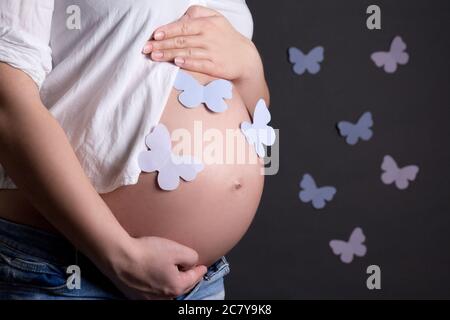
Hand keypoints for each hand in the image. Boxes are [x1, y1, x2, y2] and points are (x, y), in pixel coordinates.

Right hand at [104, 236, 206, 299]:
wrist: (119, 258)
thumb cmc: (148, 252)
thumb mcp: (177, 250)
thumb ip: (191, 257)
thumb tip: (192, 263)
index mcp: (177, 286)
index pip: (194, 278)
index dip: (199, 270)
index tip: (203, 267)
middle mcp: (164, 298)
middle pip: (181, 286)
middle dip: (187, 279)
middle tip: (190, 270)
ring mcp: (149, 299)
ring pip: (167, 291)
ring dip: (172, 283)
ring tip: (172, 273)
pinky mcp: (136, 296)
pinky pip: (153, 292)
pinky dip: (157, 285)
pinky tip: (155, 276)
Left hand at [142, 5, 260, 80]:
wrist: (245, 57)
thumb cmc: (225, 36)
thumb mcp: (215, 18)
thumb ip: (197, 14)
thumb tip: (178, 18)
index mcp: (207, 24)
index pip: (183, 26)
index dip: (167, 30)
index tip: (154, 34)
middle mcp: (209, 37)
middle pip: (182, 40)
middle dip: (162, 44)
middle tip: (147, 48)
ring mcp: (213, 52)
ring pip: (187, 52)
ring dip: (169, 54)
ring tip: (155, 56)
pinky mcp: (216, 66)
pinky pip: (199, 64)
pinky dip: (187, 63)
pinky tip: (176, 63)